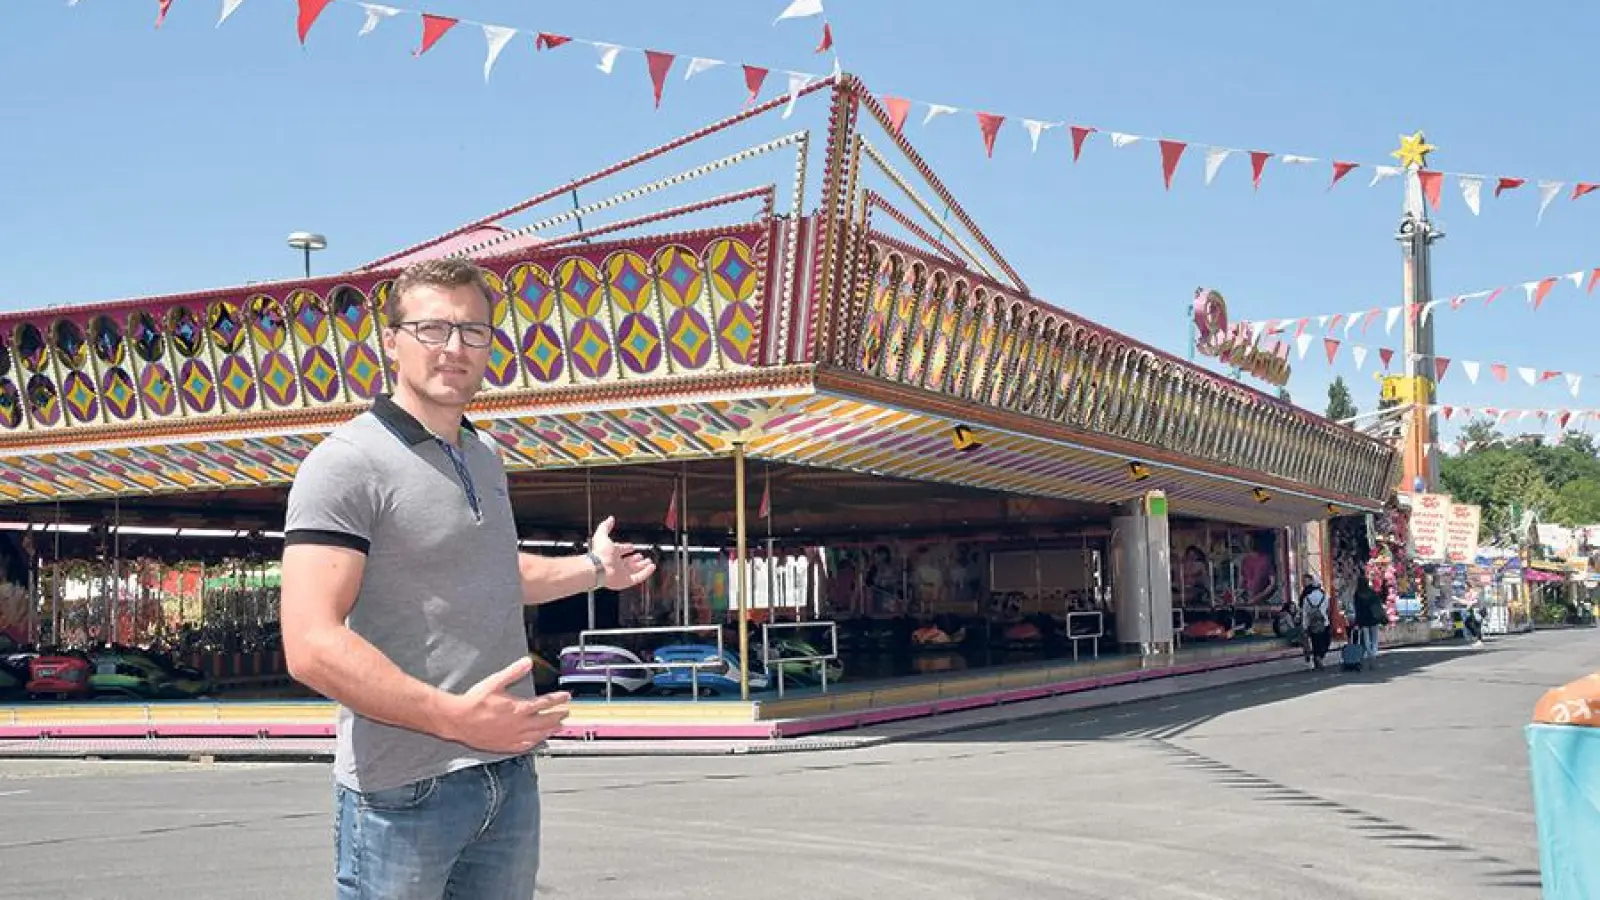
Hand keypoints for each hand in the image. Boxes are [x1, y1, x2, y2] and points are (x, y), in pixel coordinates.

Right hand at [439, 657, 570, 753]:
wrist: (458, 720)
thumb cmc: (474, 702)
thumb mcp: (495, 682)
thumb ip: (513, 672)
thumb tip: (527, 663)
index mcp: (518, 708)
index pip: (544, 703)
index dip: (557, 699)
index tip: (565, 697)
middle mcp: (518, 724)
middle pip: (545, 721)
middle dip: (558, 716)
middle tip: (566, 713)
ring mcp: (512, 736)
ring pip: (537, 735)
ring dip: (549, 730)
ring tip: (557, 728)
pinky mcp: (504, 745)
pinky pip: (524, 746)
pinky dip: (534, 743)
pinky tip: (536, 742)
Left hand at [591, 516, 656, 590]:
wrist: (598, 568)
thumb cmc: (599, 553)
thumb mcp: (602, 535)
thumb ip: (606, 526)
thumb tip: (610, 519)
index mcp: (611, 554)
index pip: (621, 550)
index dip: (626, 548)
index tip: (631, 546)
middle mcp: (616, 564)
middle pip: (628, 562)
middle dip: (636, 558)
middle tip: (641, 556)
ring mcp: (621, 573)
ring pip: (634, 570)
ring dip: (642, 566)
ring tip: (649, 562)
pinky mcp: (626, 581)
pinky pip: (638, 577)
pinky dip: (646, 573)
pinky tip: (652, 568)